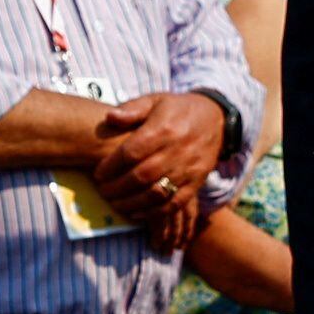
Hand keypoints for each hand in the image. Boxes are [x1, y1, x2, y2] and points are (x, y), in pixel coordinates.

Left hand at [91, 91, 225, 227]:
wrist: (215, 120)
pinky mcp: (196, 183)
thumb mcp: (155, 100)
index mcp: (163, 128)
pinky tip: (136, 213)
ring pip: (156, 193)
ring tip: (115, 203)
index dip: (111, 166)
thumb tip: (109, 117)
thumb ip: (131, 109)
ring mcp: (188, 169)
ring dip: (132, 203)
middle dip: (118, 187)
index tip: (98, 173)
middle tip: (102, 191)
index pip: (132, 152)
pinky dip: (153, 213)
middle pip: (142, 175)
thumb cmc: (177, 110)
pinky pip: (174, 204)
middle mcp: (177, 150)